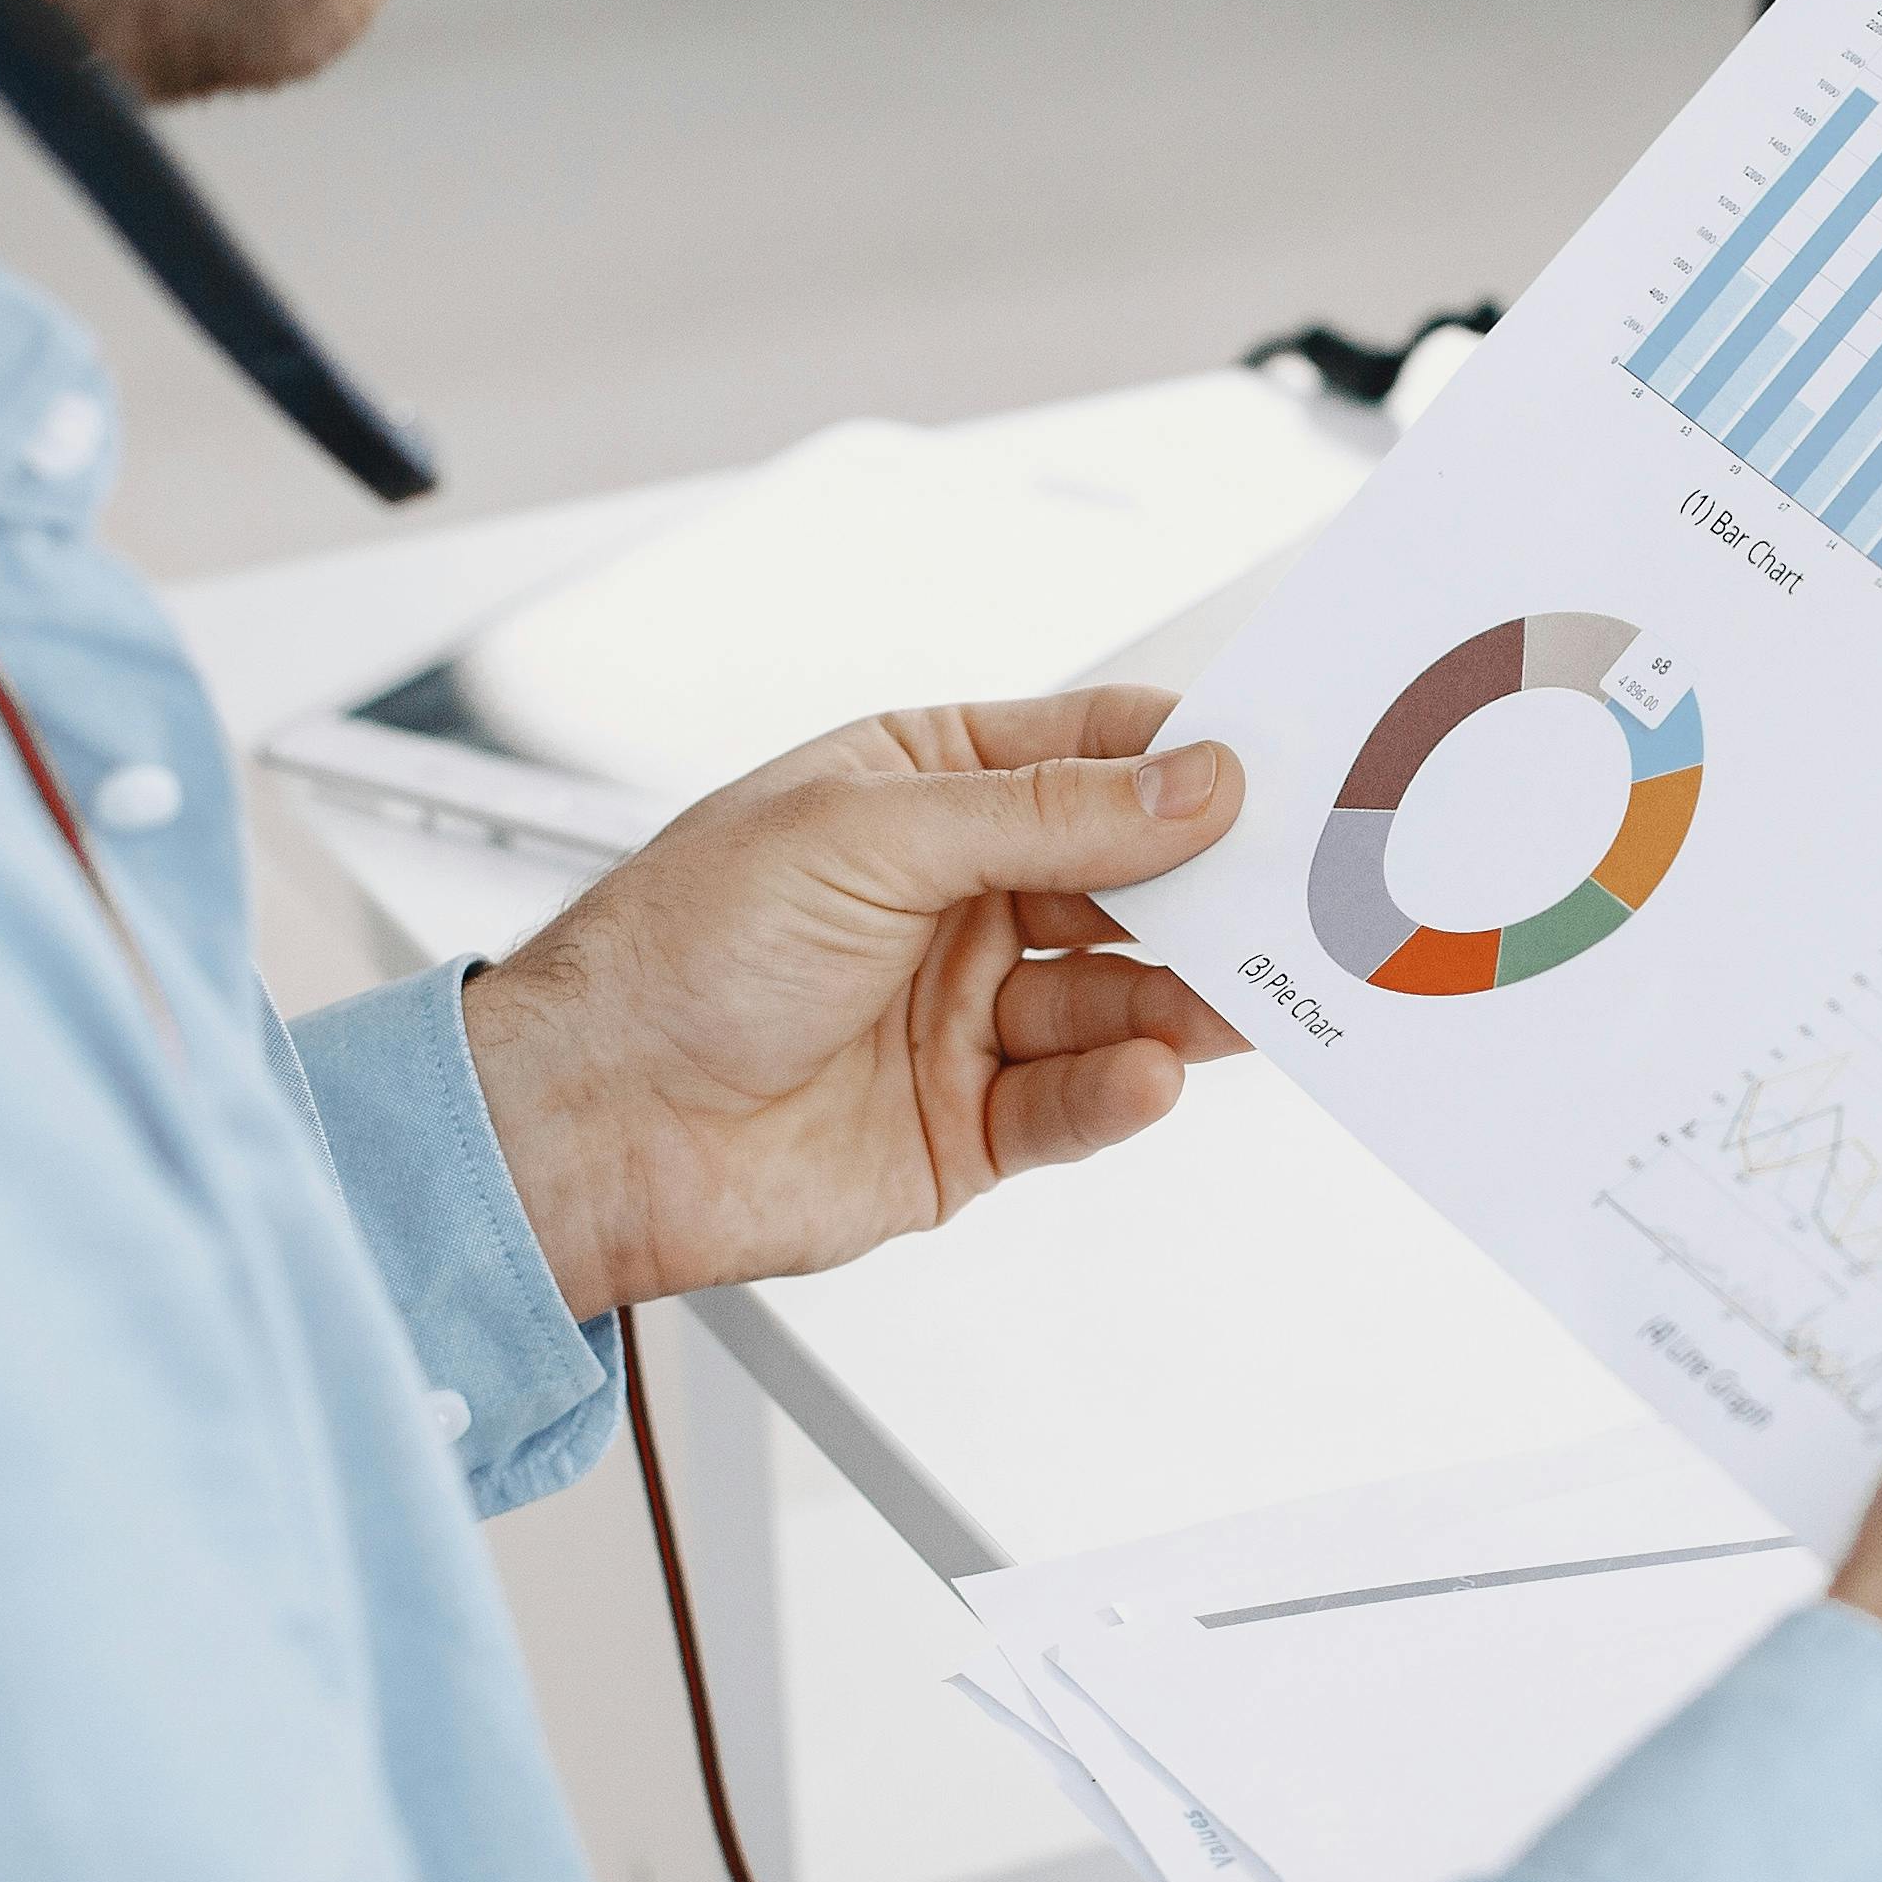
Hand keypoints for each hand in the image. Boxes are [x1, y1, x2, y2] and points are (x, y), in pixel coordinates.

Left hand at [458, 689, 1246, 1310]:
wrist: (590, 1127)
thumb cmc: (672, 956)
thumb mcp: (866, 838)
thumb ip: (1043, 815)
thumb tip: (1187, 782)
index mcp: (924, 791)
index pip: (1091, 755)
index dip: (1186, 761)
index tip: (1276, 770)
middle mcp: (956, 898)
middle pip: (1130, 881)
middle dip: (1209, 889)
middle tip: (1292, 893)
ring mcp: (967, 1013)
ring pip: (1123, 997)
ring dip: (1182, 998)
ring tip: (1235, 998)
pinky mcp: (970, 1124)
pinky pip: (1079, 1100)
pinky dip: (1121, 1090)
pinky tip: (1142, 1072)